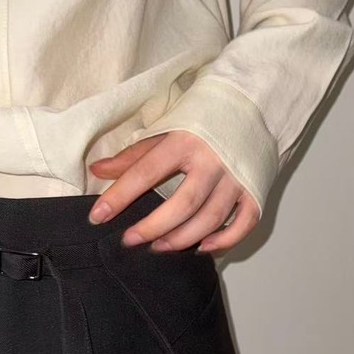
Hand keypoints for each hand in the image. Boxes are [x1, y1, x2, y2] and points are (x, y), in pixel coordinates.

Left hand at [87, 131, 259, 254]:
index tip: (97, 217)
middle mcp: (213, 161)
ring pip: (211, 219)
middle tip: (130, 240)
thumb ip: (134, 155)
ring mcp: (237, 178)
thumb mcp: (166, 130)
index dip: (119, 196)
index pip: (145, 172)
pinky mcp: (256, 191)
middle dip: (153, 227)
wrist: (255, 105)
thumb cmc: (205, 120)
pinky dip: (225, 241)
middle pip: (183, 204)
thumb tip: (98, 171)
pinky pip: (243, 224)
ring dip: (183, 239)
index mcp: (185, 140)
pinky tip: (203, 248)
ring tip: (159, 247)